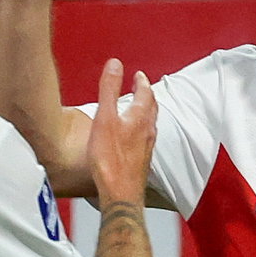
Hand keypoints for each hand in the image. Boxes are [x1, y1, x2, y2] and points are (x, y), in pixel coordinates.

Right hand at [84, 56, 158, 212]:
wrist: (119, 193)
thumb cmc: (110, 158)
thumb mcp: (105, 117)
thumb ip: (109, 89)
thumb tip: (115, 63)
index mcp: (139, 119)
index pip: (146, 94)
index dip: (142, 82)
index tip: (138, 75)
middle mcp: (147, 132)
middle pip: (151, 109)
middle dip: (146, 95)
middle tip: (141, 87)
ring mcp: (146, 148)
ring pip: (150, 124)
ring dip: (146, 112)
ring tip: (139, 108)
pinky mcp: (141, 161)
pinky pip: (145, 139)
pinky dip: (142, 129)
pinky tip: (134, 137)